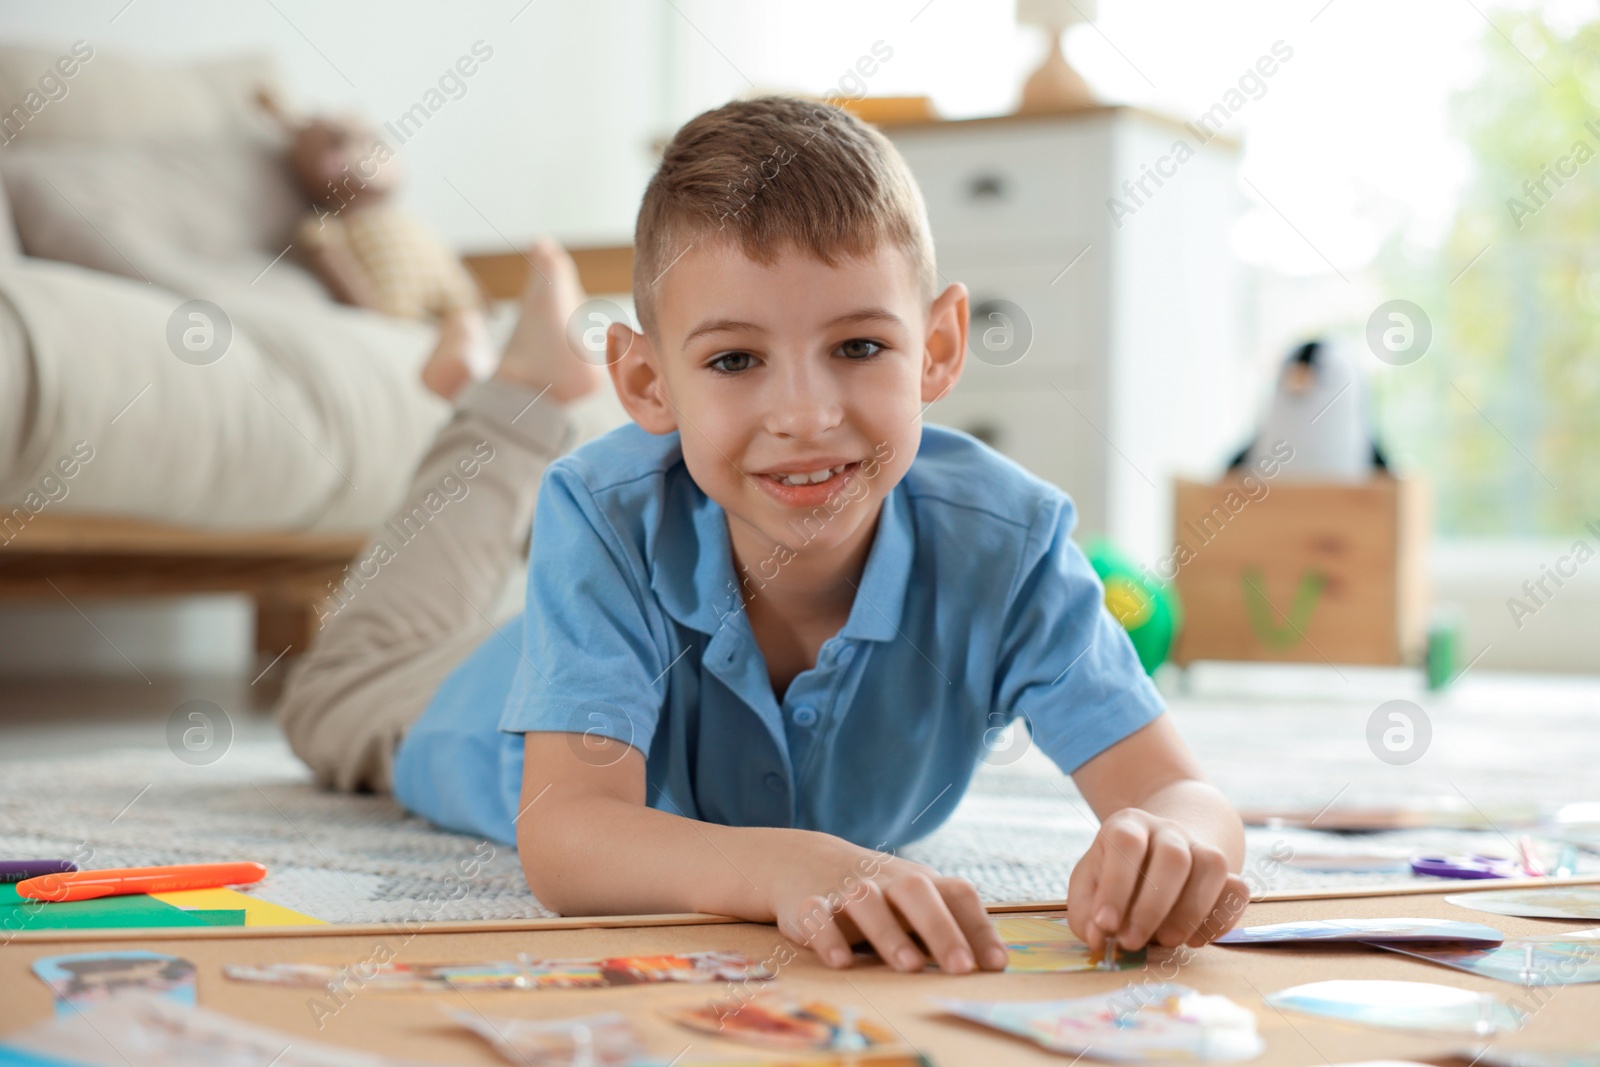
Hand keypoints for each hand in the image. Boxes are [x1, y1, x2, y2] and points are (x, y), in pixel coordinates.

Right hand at [771, 838, 1008, 974]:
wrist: (802, 861)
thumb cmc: (876, 895)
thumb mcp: (911, 903)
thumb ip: (944, 928)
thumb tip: (990, 970)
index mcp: (919, 882)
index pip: (958, 894)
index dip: (979, 928)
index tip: (997, 964)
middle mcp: (887, 880)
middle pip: (917, 892)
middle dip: (941, 929)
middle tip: (961, 968)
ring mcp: (846, 888)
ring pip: (867, 901)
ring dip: (889, 932)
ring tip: (909, 966)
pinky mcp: (808, 902)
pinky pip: (816, 914)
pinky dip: (827, 936)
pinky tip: (841, 962)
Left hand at [1068, 808, 1248, 952]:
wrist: (1157, 853)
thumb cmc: (1117, 874)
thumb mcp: (1089, 884)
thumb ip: (1085, 912)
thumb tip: (1096, 937)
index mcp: (1128, 825)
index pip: (1126, 843)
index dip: (1116, 886)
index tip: (1105, 926)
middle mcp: (1168, 830)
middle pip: (1173, 857)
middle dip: (1152, 908)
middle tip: (1133, 942)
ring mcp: (1201, 847)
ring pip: (1211, 867)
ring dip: (1190, 912)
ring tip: (1167, 941)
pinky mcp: (1226, 872)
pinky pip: (1237, 890)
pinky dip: (1220, 919)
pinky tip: (1195, 940)